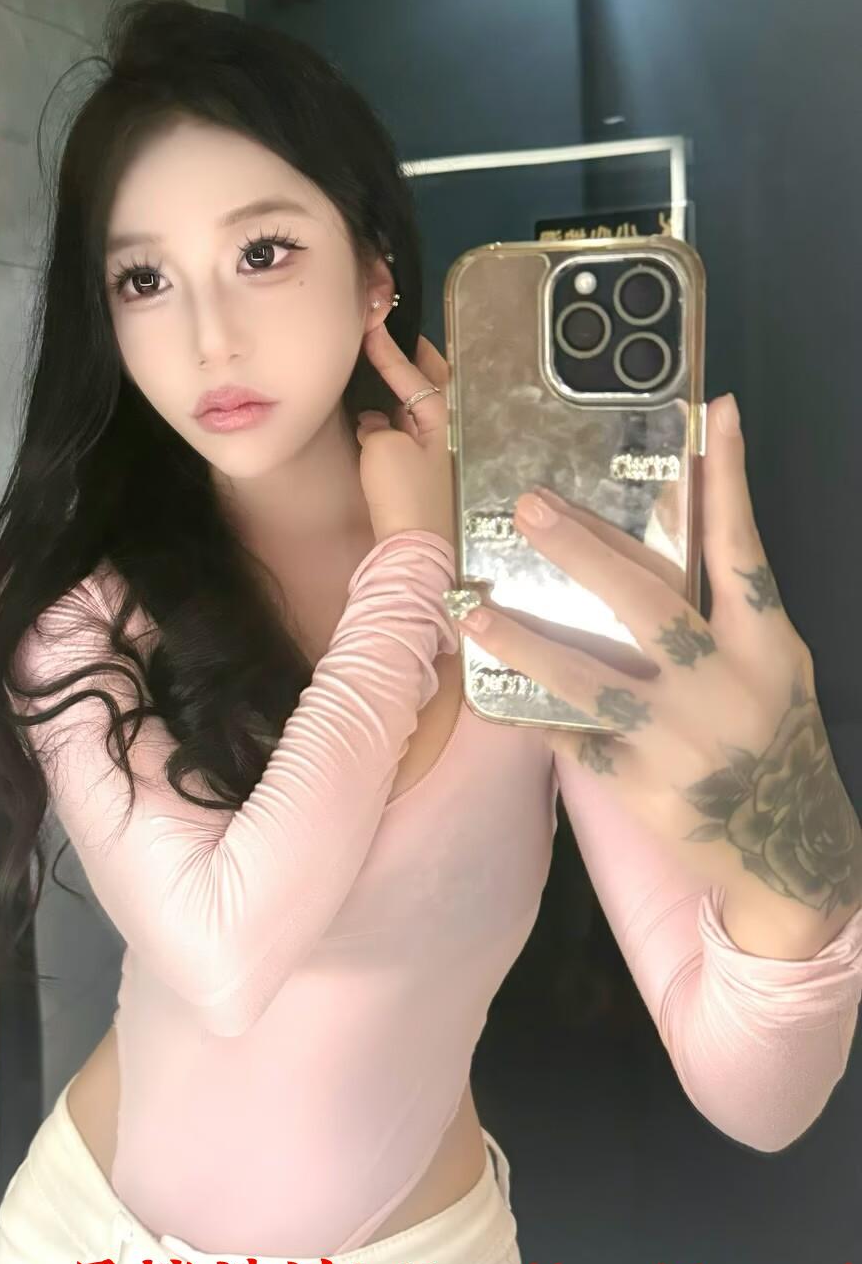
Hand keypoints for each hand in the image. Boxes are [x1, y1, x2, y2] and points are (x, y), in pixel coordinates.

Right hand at [356, 327, 454, 546]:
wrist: (410, 544)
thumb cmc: (401, 490)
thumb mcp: (383, 447)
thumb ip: (376, 424)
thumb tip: (373, 421)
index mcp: (438, 417)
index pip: (413, 373)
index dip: (391, 350)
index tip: (372, 325)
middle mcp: (437, 430)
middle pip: (429, 384)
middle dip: (415, 357)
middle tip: (396, 332)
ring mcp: (426, 452)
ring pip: (414, 407)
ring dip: (400, 384)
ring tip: (379, 362)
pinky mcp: (411, 472)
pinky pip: (401, 430)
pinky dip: (388, 414)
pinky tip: (370, 411)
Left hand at [446, 393, 861, 922]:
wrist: (789, 850)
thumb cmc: (772, 737)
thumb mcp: (772, 668)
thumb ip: (727, 611)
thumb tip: (672, 529)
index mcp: (767, 646)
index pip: (743, 550)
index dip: (728, 480)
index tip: (710, 413)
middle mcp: (726, 685)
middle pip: (647, 603)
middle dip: (583, 550)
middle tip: (527, 507)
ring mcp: (682, 739)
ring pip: (590, 678)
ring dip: (526, 640)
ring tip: (475, 608)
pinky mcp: (645, 786)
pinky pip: (574, 740)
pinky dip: (532, 715)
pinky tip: (488, 693)